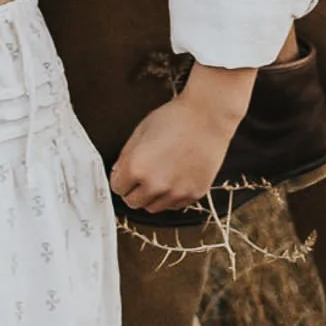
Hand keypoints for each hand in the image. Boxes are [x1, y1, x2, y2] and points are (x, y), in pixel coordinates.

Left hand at [109, 62, 257, 211]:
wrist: (208, 117)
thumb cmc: (175, 118)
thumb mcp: (140, 131)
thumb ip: (126, 156)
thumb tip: (119, 173)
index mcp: (136, 167)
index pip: (117, 188)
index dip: (120, 179)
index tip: (126, 174)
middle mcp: (155, 185)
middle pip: (133, 202)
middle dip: (133, 190)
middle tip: (141, 177)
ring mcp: (176, 192)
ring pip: (153, 208)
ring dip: (152, 196)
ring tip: (159, 176)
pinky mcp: (194, 195)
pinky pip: (174, 206)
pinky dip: (171, 196)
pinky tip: (175, 177)